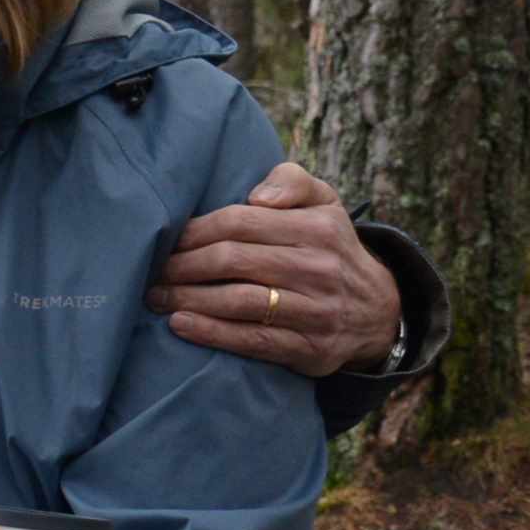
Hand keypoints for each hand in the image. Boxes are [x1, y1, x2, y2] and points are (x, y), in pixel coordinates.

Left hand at [151, 161, 398, 376]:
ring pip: (239, 301)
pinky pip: (253, 340)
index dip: (194, 231)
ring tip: (155, 298)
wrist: (378, 311)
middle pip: (233, 260)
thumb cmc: (330, 248)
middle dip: (183, 266)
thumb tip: (257, 197)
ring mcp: (316, 310)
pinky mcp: (311, 348)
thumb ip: (292, 181)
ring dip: (188, 299)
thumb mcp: (324, 204)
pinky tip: (180, 324)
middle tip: (152, 271)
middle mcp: (319, 268)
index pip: (239, 222)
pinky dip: (211, 333)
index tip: (166, 240)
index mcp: (318, 228)